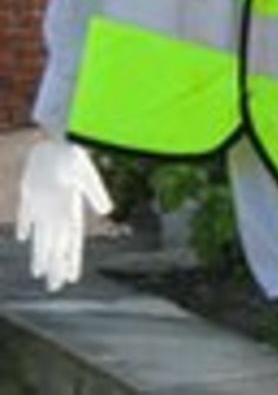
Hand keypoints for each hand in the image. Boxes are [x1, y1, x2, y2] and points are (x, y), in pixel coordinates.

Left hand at [16, 138, 113, 291]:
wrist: (57, 135)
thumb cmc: (73, 153)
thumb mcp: (85, 173)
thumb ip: (95, 191)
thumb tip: (107, 210)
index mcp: (70, 208)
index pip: (71, 240)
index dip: (71, 260)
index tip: (71, 279)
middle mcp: (57, 209)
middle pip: (56, 243)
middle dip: (55, 265)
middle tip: (54, 287)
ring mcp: (43, 201)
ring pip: (41, 234)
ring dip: (40, 253)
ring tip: (40, 273)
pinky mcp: (29, 190)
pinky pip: (27, 213)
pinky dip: (25, 226)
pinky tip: (23, 238)